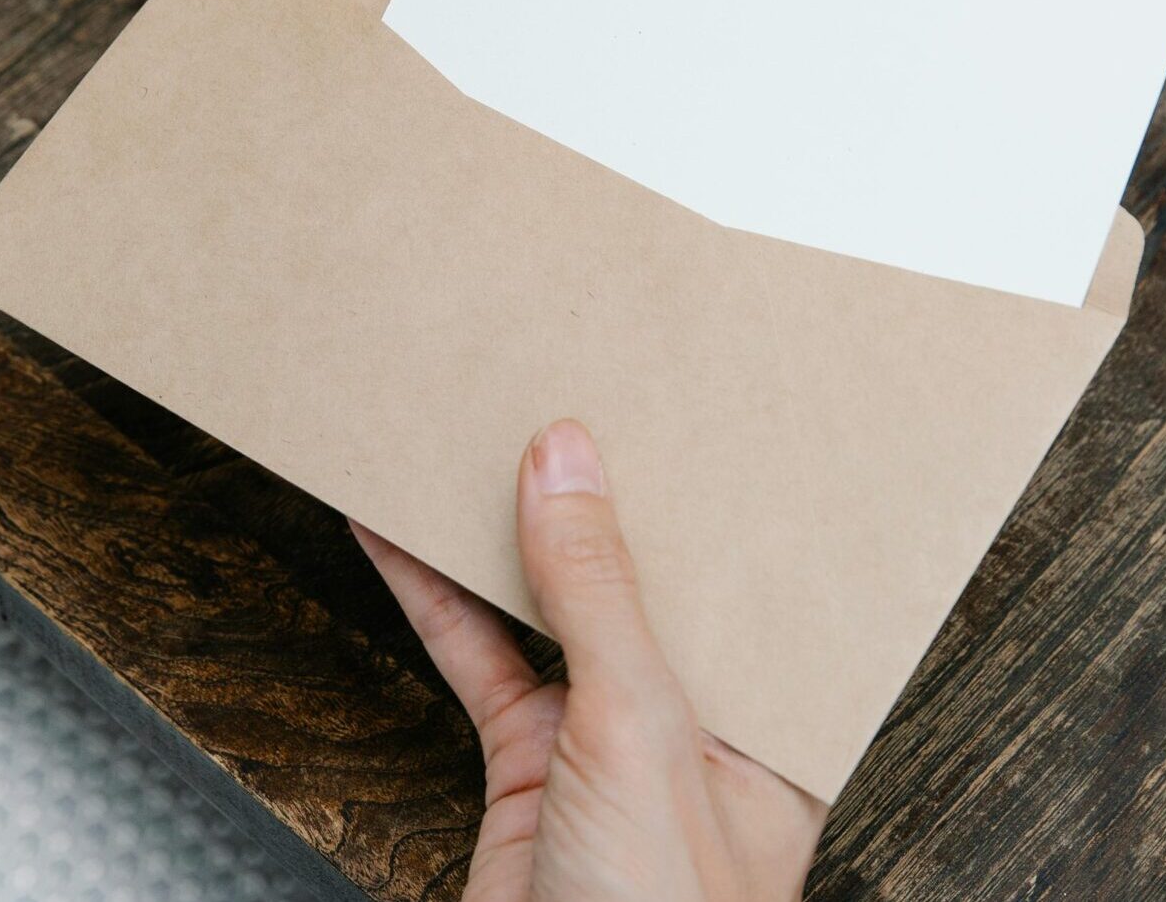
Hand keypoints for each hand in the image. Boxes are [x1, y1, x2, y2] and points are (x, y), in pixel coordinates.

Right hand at [352, 419, 824, 901]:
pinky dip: (433, 599)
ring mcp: (606, 744)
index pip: (738, 568)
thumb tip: (568, 460)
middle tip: (552, 395)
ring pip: (546, 611)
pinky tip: (398, 539)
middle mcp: (694, 720)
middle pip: (635, 579)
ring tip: (461, 440)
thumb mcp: (638, 733)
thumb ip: (600, 597)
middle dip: (589, 496)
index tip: (657, 400)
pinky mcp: (528, 770)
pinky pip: (478, 661)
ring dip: (494, 536)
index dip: (700, 484)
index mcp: (768, 714)